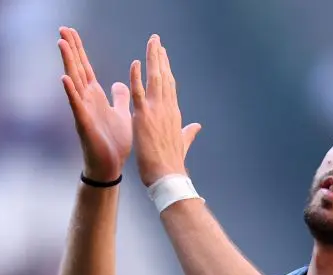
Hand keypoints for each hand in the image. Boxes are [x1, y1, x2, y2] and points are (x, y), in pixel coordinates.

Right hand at [58, 27, 130, 182]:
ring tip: (61, 44)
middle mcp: (86, 100)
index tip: (71, 32)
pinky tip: (64, 79)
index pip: (85, 67)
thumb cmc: (114, 142)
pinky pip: (76, 106)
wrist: (110, 166)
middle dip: (71, 49)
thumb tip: (119, 84)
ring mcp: (83, 111)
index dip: (79, 50)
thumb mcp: (121, 113)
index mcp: (96, 96)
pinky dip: (70, 92)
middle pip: (77, 69)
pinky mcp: (84, 124)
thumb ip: (120, 97)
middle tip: (62, 28)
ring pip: (74, 82)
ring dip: (68, 63)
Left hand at [130, 34, 202, 186]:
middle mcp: (167, 108)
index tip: (163, 54)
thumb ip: (188, 133)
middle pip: (164, 76)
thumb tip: (197, 127)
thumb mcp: (182, 144)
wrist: (168, 176)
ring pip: (155, 79)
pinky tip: (135, 63)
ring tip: (151, 42)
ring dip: (153, 59)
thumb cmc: (172, 164)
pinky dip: (137, 77)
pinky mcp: (144, 117)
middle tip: (156, 40)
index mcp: (174, 113)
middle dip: (160, 57)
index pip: (170, 85)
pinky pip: (139, 93)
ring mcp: (156, 110)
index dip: (166, 68)